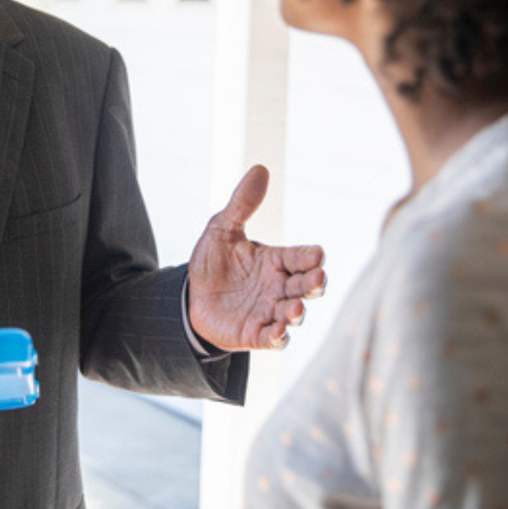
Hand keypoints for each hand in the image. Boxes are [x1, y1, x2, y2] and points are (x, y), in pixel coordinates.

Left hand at [187, 165, 324, 350]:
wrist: (191, 299)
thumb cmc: (214, 263)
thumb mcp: (222, 229)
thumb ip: (242, 204)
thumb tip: (260, 168)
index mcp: (276, 260)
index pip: (301, 256)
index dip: (310, 256)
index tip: (316, 255)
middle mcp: (279, 286)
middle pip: (306, 286)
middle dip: (314, 283)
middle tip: (316, 279)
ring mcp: (270, 311)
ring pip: (294, 313)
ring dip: (297, 313)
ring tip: (294, 310)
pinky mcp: (257, 334)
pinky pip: (275, 339)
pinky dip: (280, 338)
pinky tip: (278, 333)